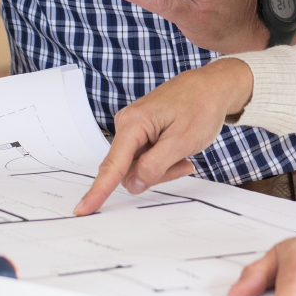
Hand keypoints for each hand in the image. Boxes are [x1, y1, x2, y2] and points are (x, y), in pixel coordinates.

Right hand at [73, 58, 253, 214]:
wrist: (212, 86)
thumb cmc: (200, 107)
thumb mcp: (182, 141)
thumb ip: (155, 166)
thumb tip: (133, 185)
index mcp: (133, 123)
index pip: (113, 165)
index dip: (98, 190)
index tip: (83, 209)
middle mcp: (127, 125)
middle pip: (129, 170)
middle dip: (156, 174)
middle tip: (184, 164)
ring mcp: (133, 129)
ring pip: (139, 167)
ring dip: (163, 168)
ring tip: (184, 154)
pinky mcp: (141, 133)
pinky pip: (145, 159)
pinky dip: (163, 161)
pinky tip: (180, 152)